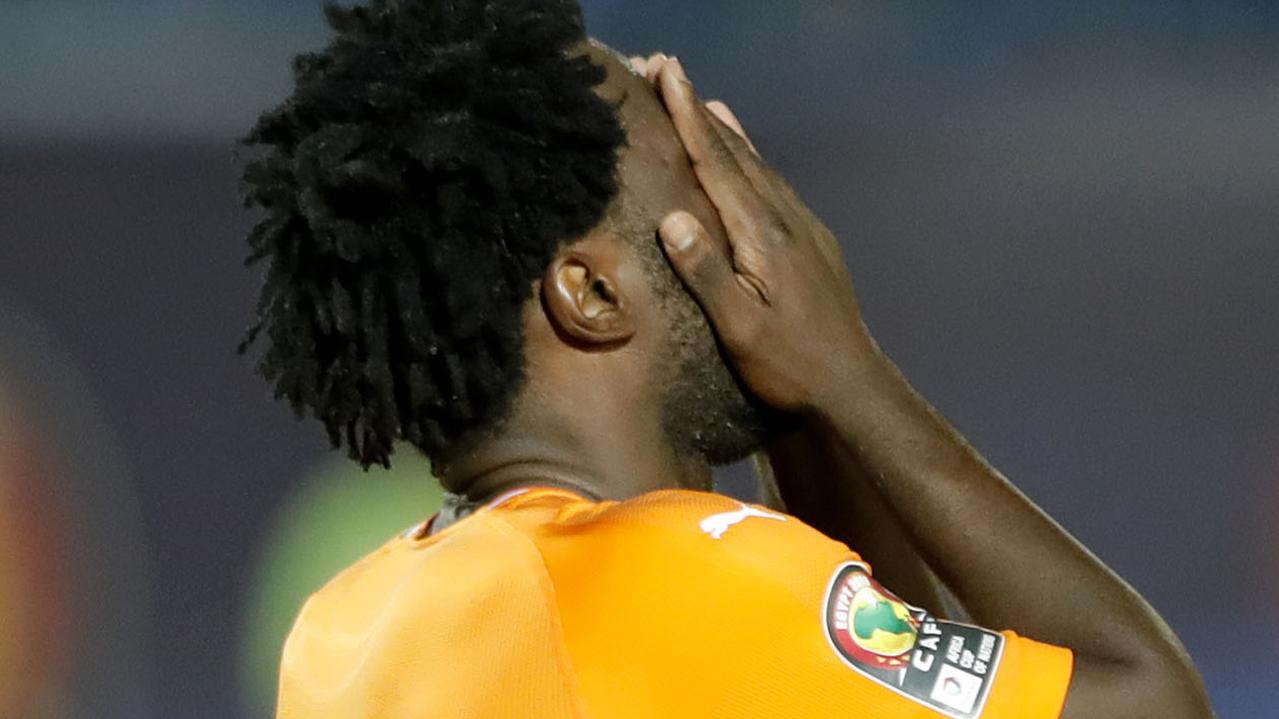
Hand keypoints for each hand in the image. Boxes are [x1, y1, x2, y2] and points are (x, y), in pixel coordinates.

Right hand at [653, 58, 875, 412]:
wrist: (852, 387)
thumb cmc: (789, 365)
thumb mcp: (740, 329)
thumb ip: (707, 274)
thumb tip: (672, 218)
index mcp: (763, 235)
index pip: (718, 164)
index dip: (688, 118)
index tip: (667, 75)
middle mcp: (786, 219)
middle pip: (737, 154)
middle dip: (700, 112)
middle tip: (669, 72)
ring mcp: (804, 229)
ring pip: (759, 167)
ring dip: (727, 134)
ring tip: (704, 104)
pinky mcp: (813, 243)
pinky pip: (774, 186)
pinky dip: (752, 162)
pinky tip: (747, 161)